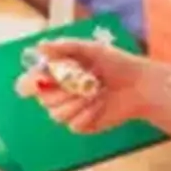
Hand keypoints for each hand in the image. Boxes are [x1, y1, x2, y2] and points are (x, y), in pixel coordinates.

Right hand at [15, 39, 151, 133]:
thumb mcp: (92, 49)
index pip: (29, 83)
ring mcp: (70, 110)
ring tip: (95, 94)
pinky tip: (100, 106)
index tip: (39, 80)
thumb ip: (65, 46)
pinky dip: (88, 115)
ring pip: (56, 115)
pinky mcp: (82, 124)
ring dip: (76, 104)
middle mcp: (59, 93)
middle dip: (61, 92)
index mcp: (56, 74)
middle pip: (42, 100)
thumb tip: (40, 45)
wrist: (141, 85)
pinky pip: (73, 125)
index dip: (29, 83)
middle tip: (81, 83)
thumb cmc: (117, 63)